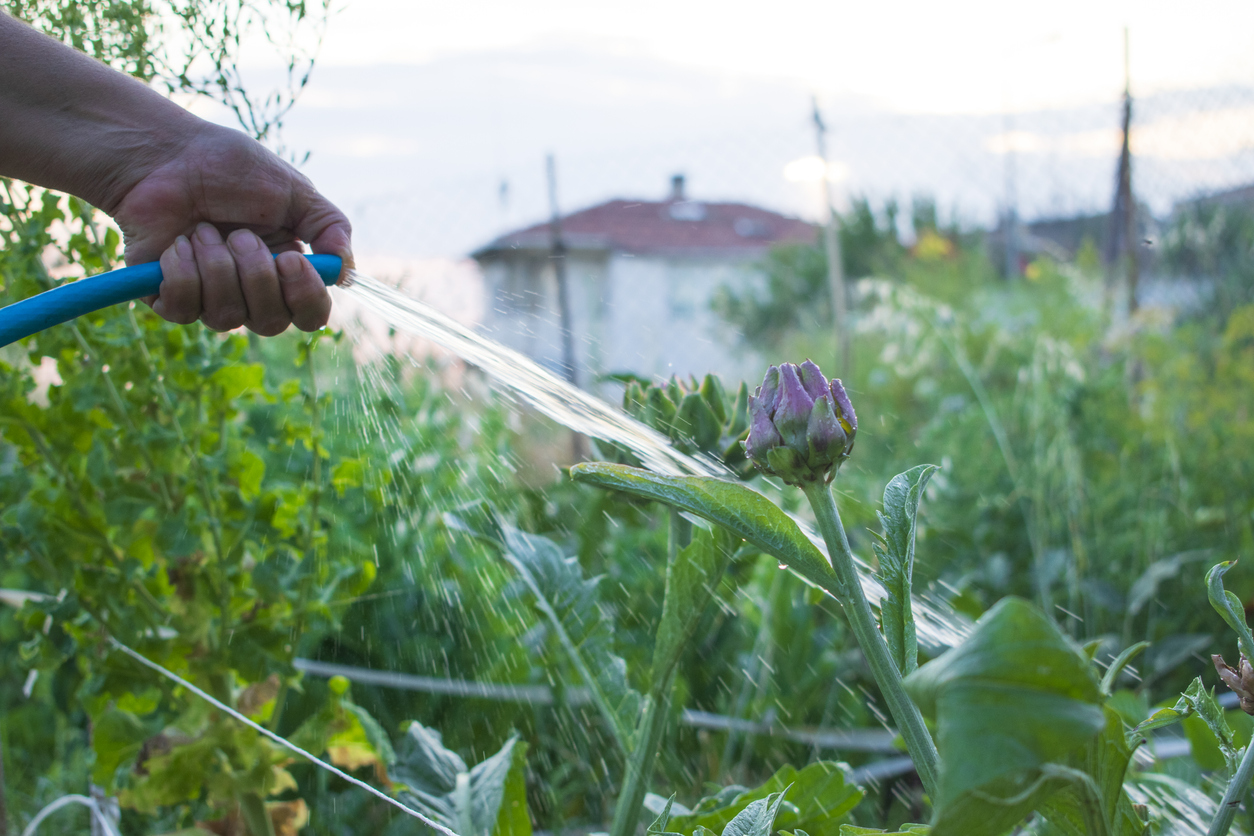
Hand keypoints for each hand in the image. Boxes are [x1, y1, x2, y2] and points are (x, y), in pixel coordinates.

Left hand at [111, 123, 351, 334]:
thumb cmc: (230, 169)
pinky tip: (177, 243)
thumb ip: (331, 228)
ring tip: (202, 229)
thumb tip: (348, 273)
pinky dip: (182, 272)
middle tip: (238, 233)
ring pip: (227, 318)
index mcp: (286, 271)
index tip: (292, 260)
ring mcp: (209, 298)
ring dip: (216, 267)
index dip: (305, 298)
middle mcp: (251, 292)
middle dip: (255, 275)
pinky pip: (185, 310)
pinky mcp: (168, 298)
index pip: (310, 315)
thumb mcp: (295, 190)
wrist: (165, 156)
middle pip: (270, 323)